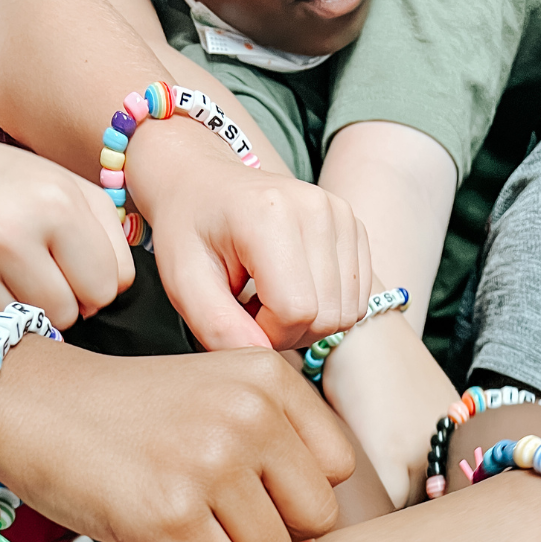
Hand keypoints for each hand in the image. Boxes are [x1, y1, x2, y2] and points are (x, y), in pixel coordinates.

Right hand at [0, 128, 133, 327]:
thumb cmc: (10, 187)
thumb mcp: (72, 193)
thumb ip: (113, 245)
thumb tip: (112, 297)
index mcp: (52, 202)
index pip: (102, 291)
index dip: (90, 284)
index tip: (67, 264)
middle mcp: (4, 230)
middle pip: (63, 317)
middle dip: (55, 301)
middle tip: (30, 270)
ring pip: (20, 332)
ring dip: (17, 313)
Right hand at [0, 345, 354, 541]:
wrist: (30, 406)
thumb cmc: (124, 412)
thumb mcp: (215, 396)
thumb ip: (279, 449)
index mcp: (269, 378)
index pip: (339, 468)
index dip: (299, 493)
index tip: (254, 490)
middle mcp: (249, 416)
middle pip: (316, 520)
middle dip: (276, 533)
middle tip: (222, 519)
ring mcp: (210, 466)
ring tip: (191, 527)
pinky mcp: (171, 517)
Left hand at [126, 118, 368, 350]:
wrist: (203, 183)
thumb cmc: (189, 232)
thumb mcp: (184, 283)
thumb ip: (218, 327)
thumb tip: (262, 358)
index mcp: (271, 216)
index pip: (296, 311)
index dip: (266, 333)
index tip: (238, 316)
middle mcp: (317, 209)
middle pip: (326, 316)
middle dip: (287, 331)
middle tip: (251, 310)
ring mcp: (341, 215)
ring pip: (345, 312)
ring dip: (307, 321)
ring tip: (269, 298)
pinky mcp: (354, 226)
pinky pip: (356, 298)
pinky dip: (325, 306)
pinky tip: (292, 288)